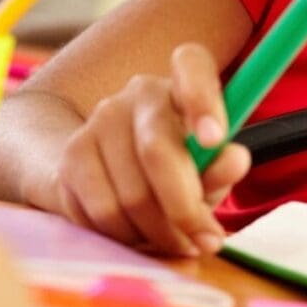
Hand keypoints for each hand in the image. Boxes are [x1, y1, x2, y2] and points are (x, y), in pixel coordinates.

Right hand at [43, 44, 250, 256]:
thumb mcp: (207, 168)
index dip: (203, 98)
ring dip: (158, 233)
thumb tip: (234, 160)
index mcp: (181, 86)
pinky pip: (100, 212)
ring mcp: (99, 120)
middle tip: (204, 241)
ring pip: (129, 195)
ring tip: (175, 241)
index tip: (216, 139)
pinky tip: (140, 236)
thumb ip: (222, 166)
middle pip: (157, 151)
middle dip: (184, 209)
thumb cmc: (176, 167)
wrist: (108, 170)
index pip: (191, 64)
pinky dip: (126, 237)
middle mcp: (137, 94)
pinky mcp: (72, 155)